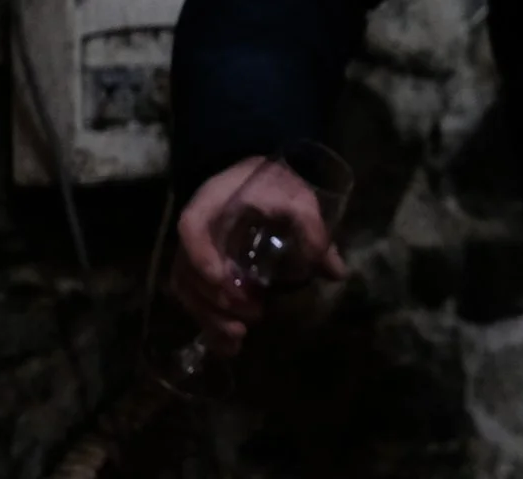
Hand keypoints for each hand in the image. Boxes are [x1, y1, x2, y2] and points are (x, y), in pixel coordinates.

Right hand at [169, 155, 349, 355]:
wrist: (263, 176)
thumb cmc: (277, 183)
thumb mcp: (297, 197)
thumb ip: (313, 229)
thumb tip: (336, 271)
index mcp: (212, 202)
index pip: (192, 227)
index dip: (201, 255)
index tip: (224, 279)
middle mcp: (197, 231)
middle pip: (187, 269)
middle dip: (215, 299)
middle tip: (252, 313)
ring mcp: (195, 253)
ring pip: (188, 291)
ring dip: (211, 317)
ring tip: (239, 336)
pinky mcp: (202, 272)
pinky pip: (196, 301)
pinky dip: (210, 324)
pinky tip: (229, 347)